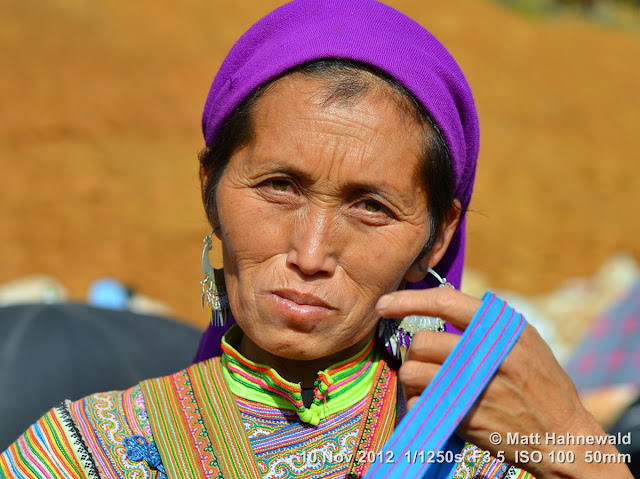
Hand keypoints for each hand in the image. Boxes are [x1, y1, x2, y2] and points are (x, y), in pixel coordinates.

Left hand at [375, 287, 633, 478]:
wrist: (563, 435)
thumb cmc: (541, 382)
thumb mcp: (525, 339)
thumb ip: (487, 321)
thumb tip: (439, 298)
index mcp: (502, 328)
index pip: (444, 302)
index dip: (407, 300)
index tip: (384, 304)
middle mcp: (488, 353)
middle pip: (421, 341)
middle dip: (416, 351)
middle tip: (426, 360)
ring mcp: (475, 387)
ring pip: (412, 372)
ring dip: (412, 377)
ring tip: (428, 382)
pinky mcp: (464, 416)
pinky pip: (419, 401)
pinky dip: (418, 401)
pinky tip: (435, 402)